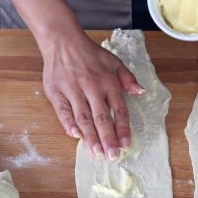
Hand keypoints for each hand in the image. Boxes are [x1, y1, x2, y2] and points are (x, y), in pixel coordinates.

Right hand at [40, 31, 143, 159]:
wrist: (62, 41)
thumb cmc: (90, 54)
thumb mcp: (113, 61)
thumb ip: (128, 78)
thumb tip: (141, 92)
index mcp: (108, 81)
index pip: (119, 109)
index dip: (123, 128)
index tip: (126, 144)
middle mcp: (91, 87)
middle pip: (101, 117)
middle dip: (108, 138)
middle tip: (112, 156)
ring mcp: (72, 90)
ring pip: (83, 117)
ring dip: (90, 137)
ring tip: (96, 153)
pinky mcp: (56, 92)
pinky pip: (63, 111)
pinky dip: (69, 124)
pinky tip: (75, 136)